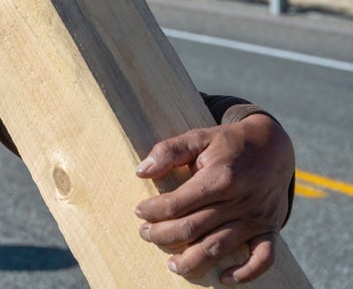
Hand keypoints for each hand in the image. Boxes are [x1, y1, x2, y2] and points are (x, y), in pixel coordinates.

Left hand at [134, 114, 293, 283]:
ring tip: (172, 265)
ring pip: (220, 247)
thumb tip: (141, 171)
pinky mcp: (271, 228)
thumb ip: (168, 151)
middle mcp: (239, 201)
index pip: (179, 203)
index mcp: (220, 177)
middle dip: (164, 236)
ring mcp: (257, 218)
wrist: (272, 146)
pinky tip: (224, 278)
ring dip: (194, 261)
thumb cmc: (228, 143)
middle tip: (146, 235)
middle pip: (194, 229)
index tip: (139, 211)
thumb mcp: (197, 137)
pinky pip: (264, 258)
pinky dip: (246, 273)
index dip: (154, 211)